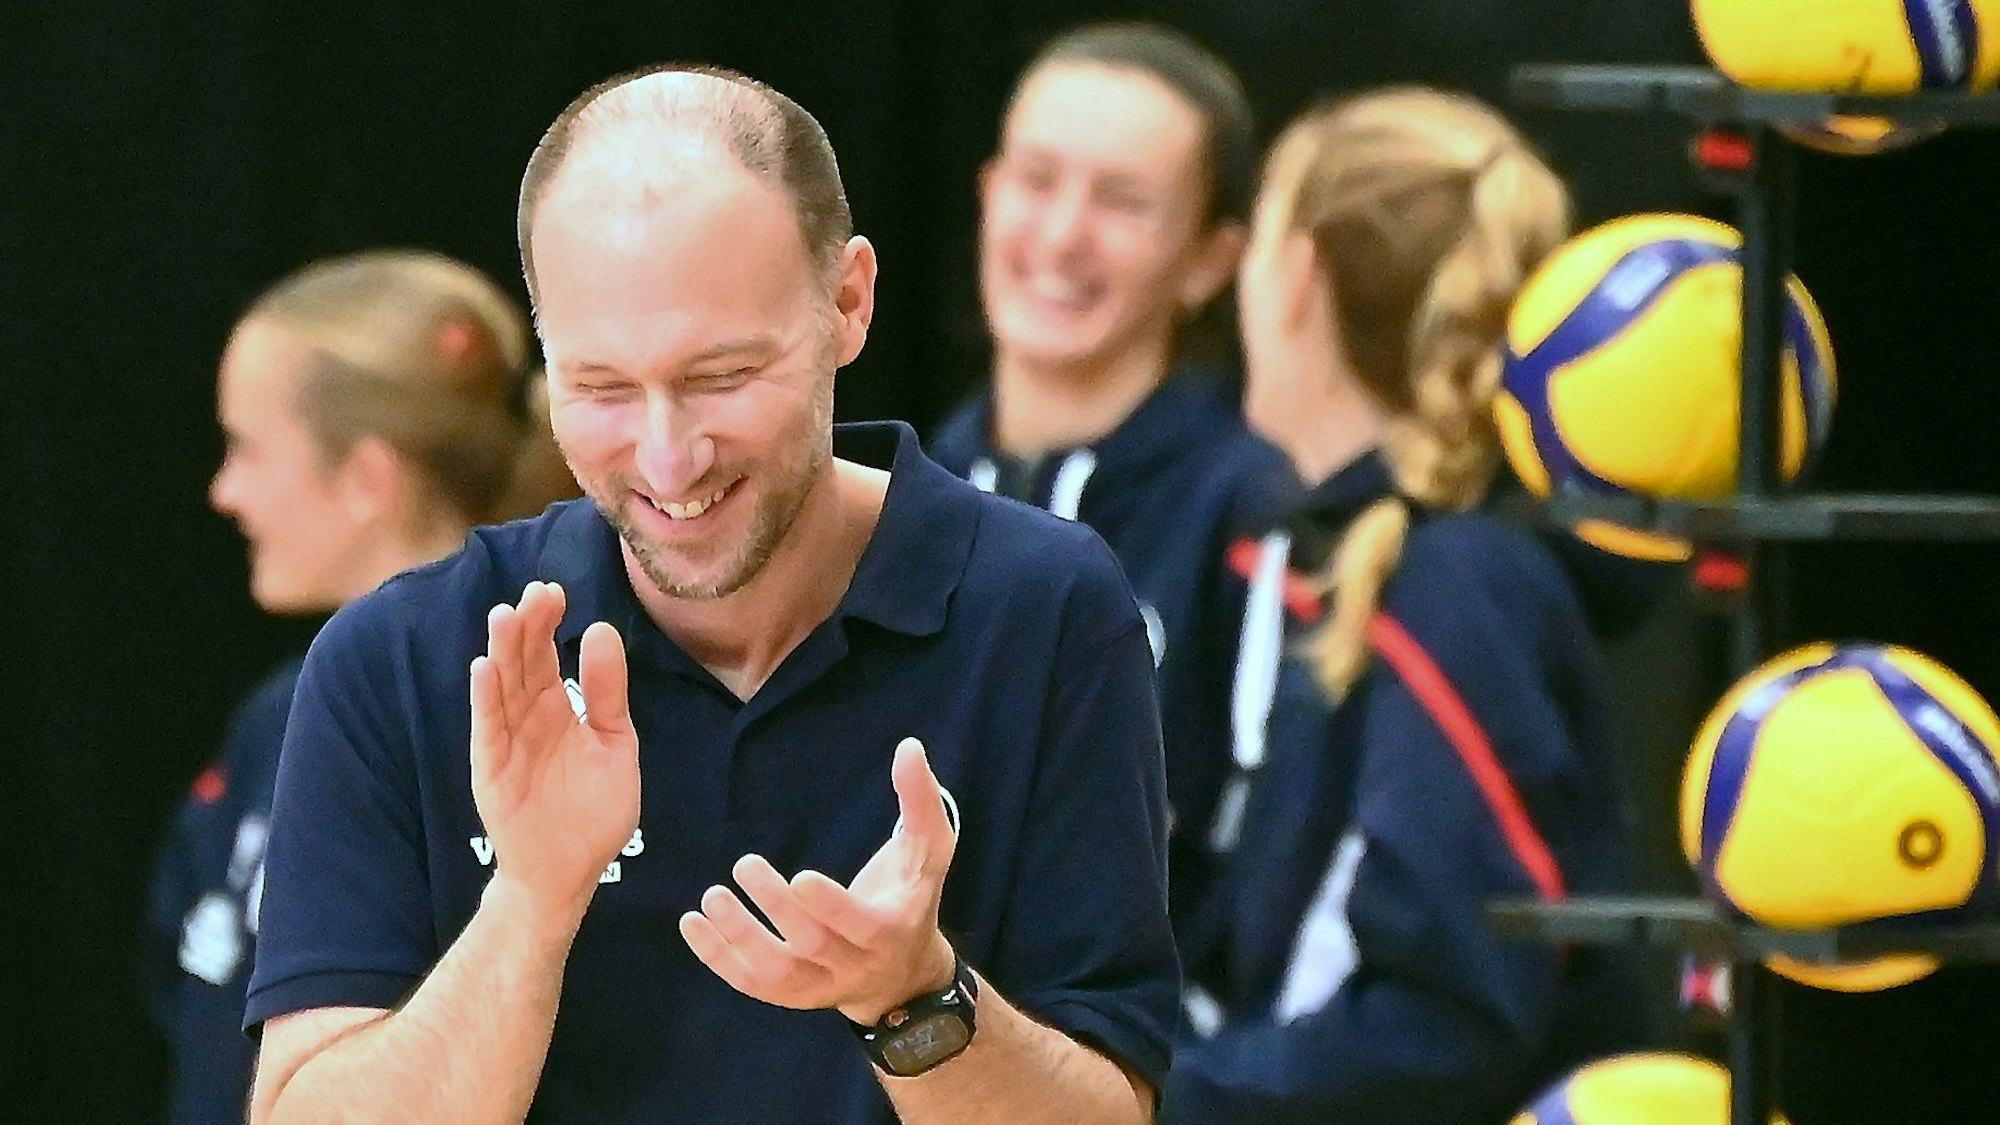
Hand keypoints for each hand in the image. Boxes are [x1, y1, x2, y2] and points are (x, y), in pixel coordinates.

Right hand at [469, 581, 639, 917]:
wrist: (571, 871)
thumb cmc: (594, 810)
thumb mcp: (615, 743)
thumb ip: (608, 692)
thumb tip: (601, 629)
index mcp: (558, 708)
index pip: (548, 654)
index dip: (548, 622)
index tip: (555, 590)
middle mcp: (528, 718)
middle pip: (523, 663)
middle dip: (528, 627)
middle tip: (537, 592)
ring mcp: (507, 742)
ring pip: (501, 688)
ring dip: (501, 652)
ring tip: (506, 615)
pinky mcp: (492, 771)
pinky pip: (487, 730)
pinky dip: (485, 700)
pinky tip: (484, 668)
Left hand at [681, 737, 957, 1023]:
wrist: (902, 976)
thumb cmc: (910, 896)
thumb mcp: (929, 852)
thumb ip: (921, 802)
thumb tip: (908, 746)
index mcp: (890, 930)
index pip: (859, 925)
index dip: (830, 906)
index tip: (800, 876)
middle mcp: (854, 965)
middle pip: (812, 946)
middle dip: (776, 909)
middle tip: (744, 865)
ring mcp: (819, 987)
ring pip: (776, 974)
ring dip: (739, 939)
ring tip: (711, 898)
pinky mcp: (790, 996)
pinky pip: (751, 984)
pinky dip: (718, 958)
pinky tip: (693, 923)